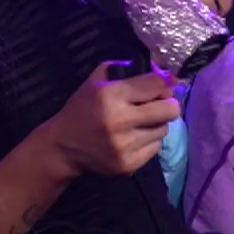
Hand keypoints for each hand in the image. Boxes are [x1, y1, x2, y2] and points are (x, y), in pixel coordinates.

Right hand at [39, 62, 180, 177]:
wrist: (62, 148)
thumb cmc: (82, 109)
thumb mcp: (97, 81)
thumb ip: (127, 68)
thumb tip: (162, 70)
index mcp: (110, 95)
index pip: (158, 84)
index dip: (164, 83)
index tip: (161, 86)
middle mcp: (119, 121)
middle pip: (171, 109)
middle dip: (168, 104)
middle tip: (158, 105)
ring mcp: (124, 146)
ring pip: (165, 129)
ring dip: (157, 124)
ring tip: (140, 123)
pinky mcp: (128, 165)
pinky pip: (156, 147)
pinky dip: (149, 141)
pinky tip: (134, 138)